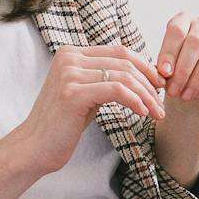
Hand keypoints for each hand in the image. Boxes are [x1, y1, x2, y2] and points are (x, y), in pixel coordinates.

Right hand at [8, 43, 165, 175]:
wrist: (36, 146)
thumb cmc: (65, 122)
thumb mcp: (88, 92)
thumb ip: (106, 77)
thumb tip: (143, 72)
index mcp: (71, 53)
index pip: (120, 51)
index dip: (145, 66)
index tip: (159, 85)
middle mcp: (69, 57)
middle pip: (125, 62)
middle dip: (149, 82)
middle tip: (161, 102)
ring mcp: (69, 73)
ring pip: (124, 77)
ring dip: (146, 96)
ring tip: (157, 112)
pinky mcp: (73, 93)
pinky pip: (116, 90)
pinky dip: (135, 101)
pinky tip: (143, 113)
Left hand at [155, 12, 198, 109]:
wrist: (195, 88)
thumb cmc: (178, 73)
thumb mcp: (166, 70)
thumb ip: (163, 68)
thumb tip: (165, 72)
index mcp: (183, 20)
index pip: (177, 30)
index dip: (170, 52)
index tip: (165, 73)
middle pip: (195, 41)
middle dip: (183, 70)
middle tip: (175, 90)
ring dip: (197, 78)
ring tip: (187, 94)